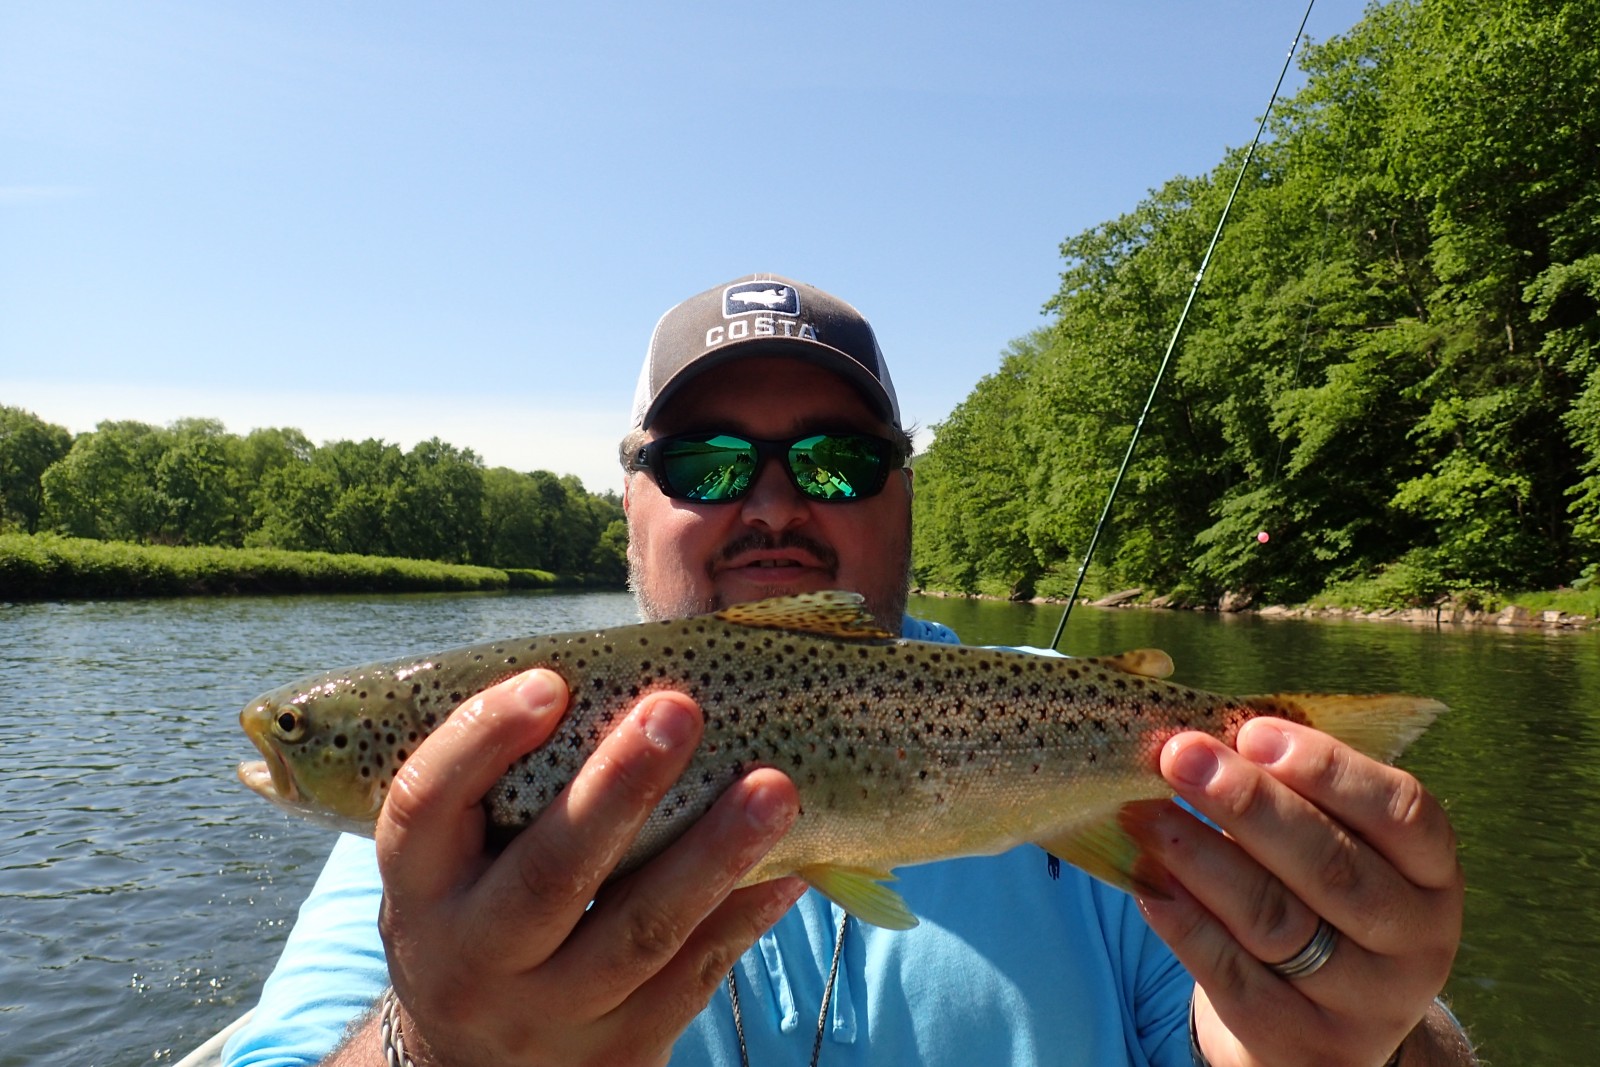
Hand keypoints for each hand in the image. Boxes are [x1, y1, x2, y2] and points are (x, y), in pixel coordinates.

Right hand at [372, 669, 804, 1066]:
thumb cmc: (484, 920)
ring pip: (639, 932)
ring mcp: (547, 1017)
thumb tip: (627, 681)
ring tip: (774, 787)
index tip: (549, 683)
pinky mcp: (618, 1054)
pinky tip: (793, 864)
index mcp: (421, 892)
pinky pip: (692, 977)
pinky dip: (745, 915)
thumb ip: (511, 791)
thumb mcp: (458, 868)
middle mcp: (471, 960)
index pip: (425, 808)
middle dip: (618, 789)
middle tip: (679, 709)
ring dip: (713, 854)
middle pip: (547, 876)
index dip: (480, 741)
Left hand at [1127, 718, 1465, 1066]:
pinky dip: (1185, 923)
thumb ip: (1289, 795)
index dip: (1329, 768)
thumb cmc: (1313, 897)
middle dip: (1248, 804)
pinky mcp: (1306, 1044)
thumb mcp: (1330, 844)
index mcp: (1433, 872)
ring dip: (1202, 859)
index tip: (1253, 732)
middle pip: (1331, 866)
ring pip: (1277, 921)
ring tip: (1147, 816)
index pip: (1403, 812)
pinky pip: (1235, 977)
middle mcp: (1416, 940)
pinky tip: (1148, 882)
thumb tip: (1206, 740)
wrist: (1314, 1022)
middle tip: (1181, 757)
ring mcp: (1368, 1002)